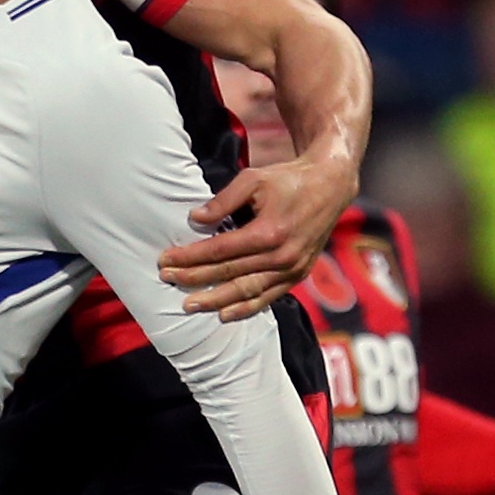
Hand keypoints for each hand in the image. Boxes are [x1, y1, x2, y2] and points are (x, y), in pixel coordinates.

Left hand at [159, 154, 356, 319]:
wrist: (330, 187)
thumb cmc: (288, 180)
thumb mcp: (254, 179)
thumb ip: (223, 200)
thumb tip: (194, 218)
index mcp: (269, 232)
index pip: (219, 250)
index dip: (190, 256)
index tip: (165, 259)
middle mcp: (282, 256)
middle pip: (229, 273)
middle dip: (194, 278)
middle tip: (167, 279)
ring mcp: (292, 269)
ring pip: (247, 291)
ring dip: (216, 300)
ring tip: (189, 304)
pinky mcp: (298, 275)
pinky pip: (269, 297)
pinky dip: (246, 308)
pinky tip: (224, 314)